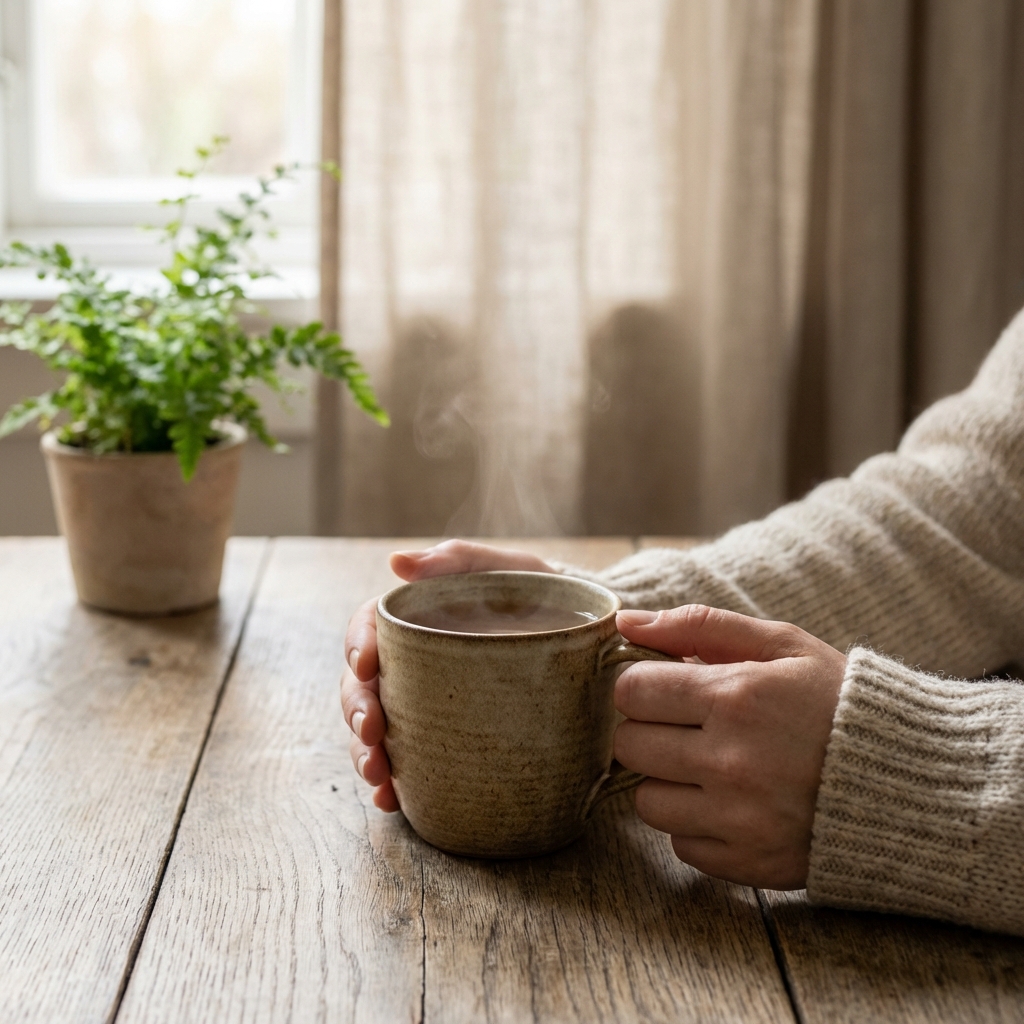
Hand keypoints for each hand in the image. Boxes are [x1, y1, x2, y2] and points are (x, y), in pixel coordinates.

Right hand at [341, 539, 555, 810]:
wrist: (595, 651)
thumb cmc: (546, 600)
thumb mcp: (510, 571)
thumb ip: (458, 560)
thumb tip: (395, 562)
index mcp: (416, 620)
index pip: (368, 629)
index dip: (358, 646)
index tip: (366, 665)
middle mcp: (411, 666)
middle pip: (362, 686)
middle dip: (357, 711)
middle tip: (372, 733)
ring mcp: (425, 707)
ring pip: (376, 731)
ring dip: (366, 754)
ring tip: (378, 776)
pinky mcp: (445, 742)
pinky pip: (409, 766)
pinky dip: (393, 784)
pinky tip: (392, 799)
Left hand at [613, 605, 845, 888]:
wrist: (915, 783)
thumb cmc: (838, 702)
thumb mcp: (782, 645)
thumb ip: (700, 626)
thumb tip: (626, 620)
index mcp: (735, 697)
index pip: (631, 690)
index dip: (643, 685)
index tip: (666, 688)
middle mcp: (729, 761)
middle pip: (629, 745)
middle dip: (650, 730)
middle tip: (688, 726)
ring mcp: (737, 819)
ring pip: (646, 801)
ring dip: (668, 782)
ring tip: (712, 766)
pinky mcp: (748, 863)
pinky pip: (681, 844)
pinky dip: (698, 826)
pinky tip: (734, 804)